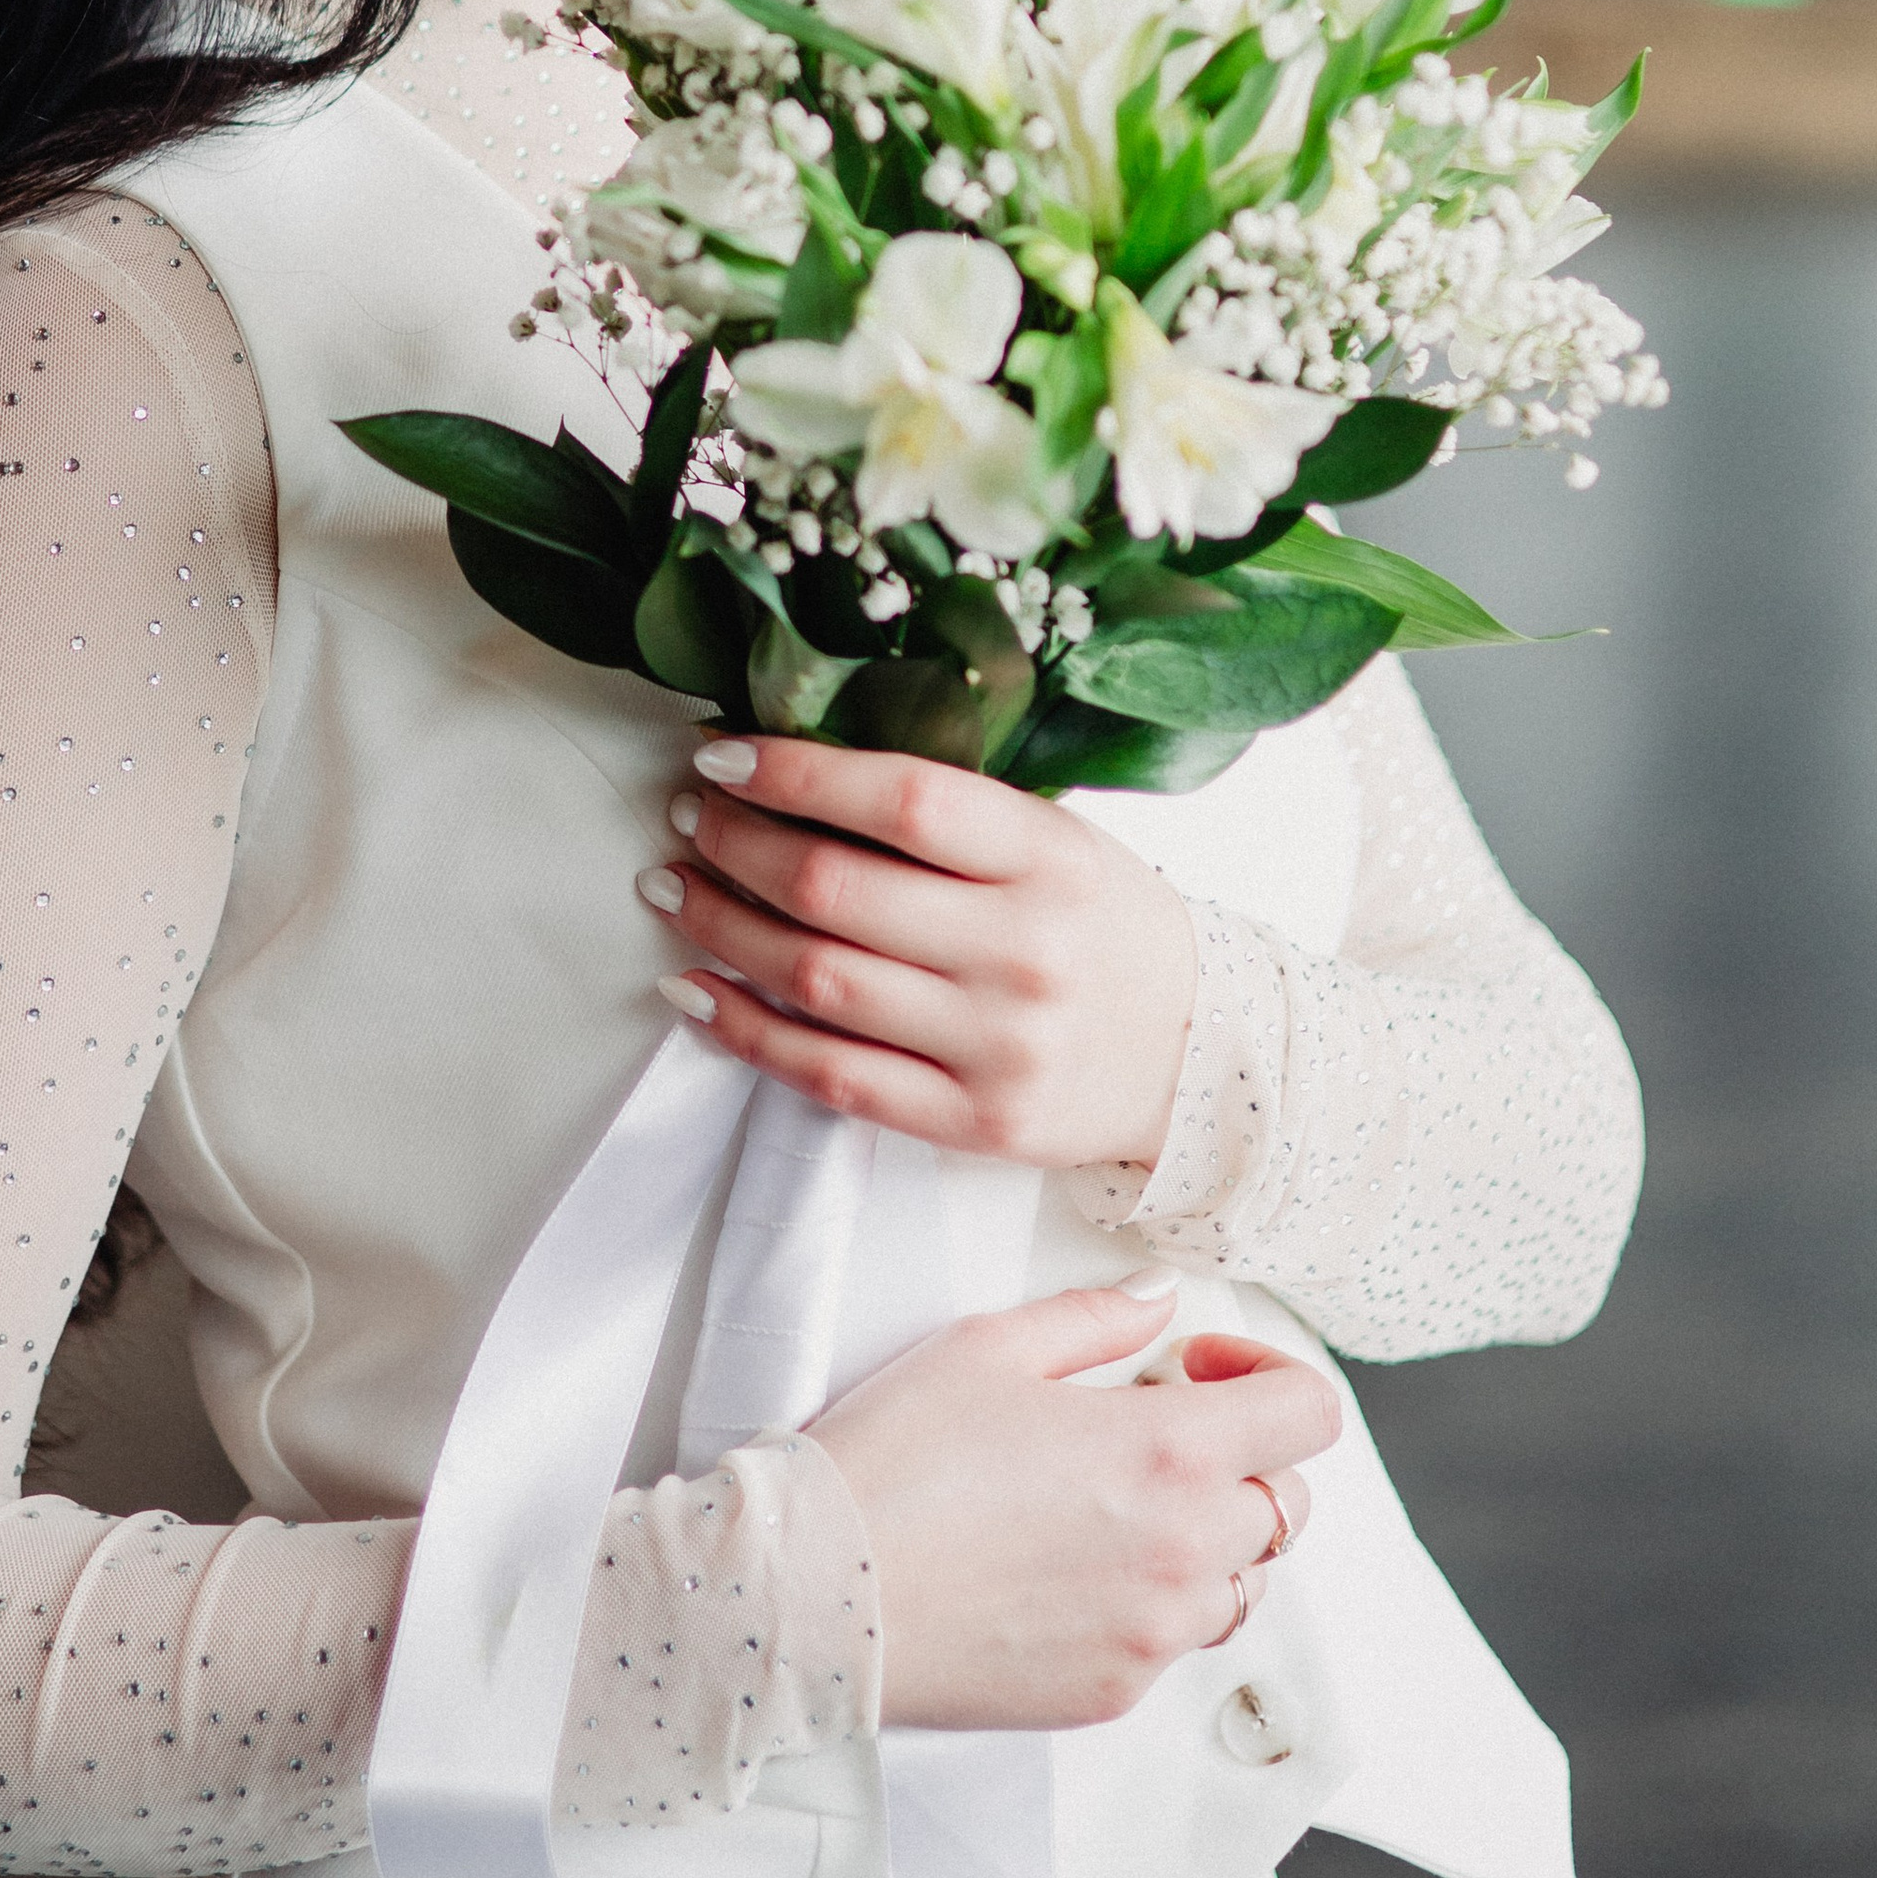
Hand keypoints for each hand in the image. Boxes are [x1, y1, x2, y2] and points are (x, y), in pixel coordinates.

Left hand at [641, 734, 1198, 1171]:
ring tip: (675, 889)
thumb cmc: (1105, 926)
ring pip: (817, 983)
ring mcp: (996, 1046)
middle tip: (688, 818)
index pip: (900, 801)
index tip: (720, 754)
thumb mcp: (1057, 841)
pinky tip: (695, 990)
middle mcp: (1023, 951)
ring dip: (723, 928)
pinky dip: (745, 1031)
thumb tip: (796, 768)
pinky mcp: (971, 1123)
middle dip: (736, 845)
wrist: (1201, 1055)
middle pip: (837, 892)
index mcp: (1049, 857)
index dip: (795, 774)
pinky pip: (831, 1077)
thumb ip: (949, 813)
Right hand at [811, 1284, 1337, 1727]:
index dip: (1269, 1376)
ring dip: (1206, 1536)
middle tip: (1151, 1432)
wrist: (821, 1593)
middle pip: (1288, 1504)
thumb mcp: (988, 1347)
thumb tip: (1158, 1303)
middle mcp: (1185, 1549)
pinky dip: (1151, 1600)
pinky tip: (1069, 1566)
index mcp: (1169, 1449)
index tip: (1199, 1369)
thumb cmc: (895, 1460)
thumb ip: (1095, 1319)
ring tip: (1113, 1505)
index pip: (1307, 1415)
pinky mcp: (1116, 1690)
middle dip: (1242, 1458)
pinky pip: (1176, 1640)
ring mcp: (1156, 1631)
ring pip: (1242, 1581)